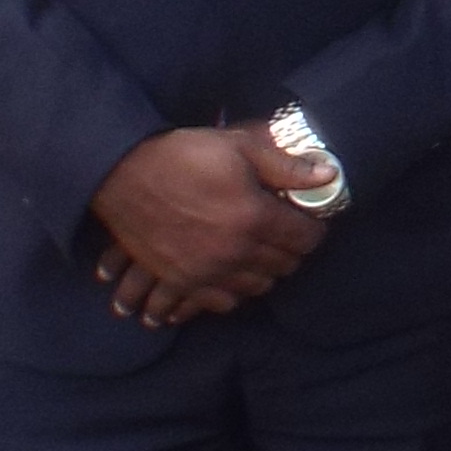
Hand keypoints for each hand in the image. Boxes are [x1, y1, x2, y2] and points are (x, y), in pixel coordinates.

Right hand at [89, 126, 324, 325]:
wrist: (122, 174)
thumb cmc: (183, 154)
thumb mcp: (240, 147)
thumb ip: (286, 167)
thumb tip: (328, 176)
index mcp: (254, 218)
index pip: (306, 239)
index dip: (312, 228)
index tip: (306, 218)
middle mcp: (235, 252)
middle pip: (285, 265)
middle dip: (292, 249)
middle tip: (284, 231)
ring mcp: (206, 271)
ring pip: (257, 287)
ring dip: (266, 271)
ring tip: (260, 250)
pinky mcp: (181, 280)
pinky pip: (221, 302)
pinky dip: (233, 291)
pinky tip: (233, 272)